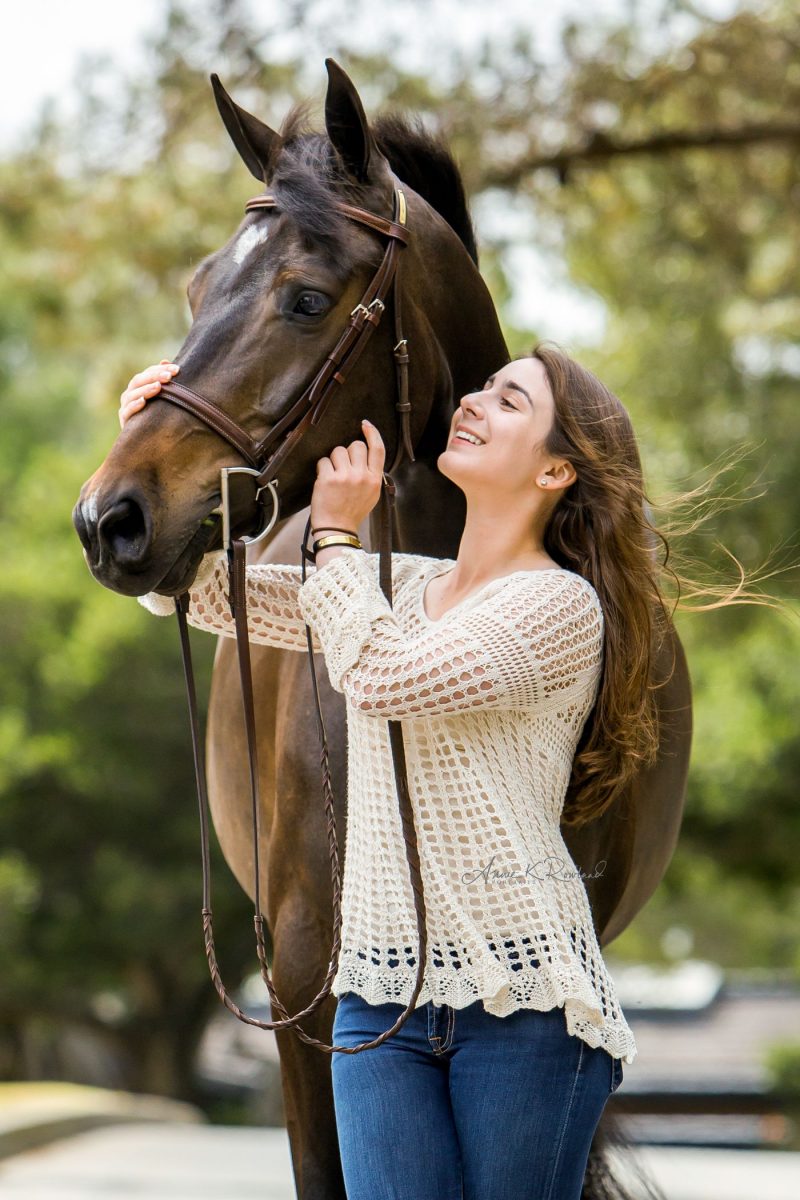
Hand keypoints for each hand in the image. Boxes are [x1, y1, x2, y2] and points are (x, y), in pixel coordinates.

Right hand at [119, 360, 179, 427]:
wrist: (147, 442)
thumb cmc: (157, 417)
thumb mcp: (162, 399)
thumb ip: (163, 381)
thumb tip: (166, 361)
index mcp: (139, 386)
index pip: (148, 372)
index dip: (161, 369)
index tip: (177, 369)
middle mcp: (130, 393)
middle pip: (139, 380)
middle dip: (154, 376)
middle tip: (169, 377)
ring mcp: (125, 406)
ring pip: (133, 394)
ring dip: (146, 389)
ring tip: (158, 387)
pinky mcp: (124, 420)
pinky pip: (127, 411)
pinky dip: (134, 405)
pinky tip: (143, 402)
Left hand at [310, 419, 384, 533]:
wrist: (337, 529)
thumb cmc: (353, 511)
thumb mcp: (372, 494)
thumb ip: (371, 474)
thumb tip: (365, 453)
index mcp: (375, 480)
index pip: (378, 449)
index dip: (372, 433)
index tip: (365, 425)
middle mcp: (362, 476)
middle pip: (356, 446)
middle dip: (347, 452)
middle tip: (343, 466)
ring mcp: (345, 477)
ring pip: (338, 451)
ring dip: (333, 460)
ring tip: (333, 476)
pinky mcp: (328, 479)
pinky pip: (323, 461)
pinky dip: (322, 469)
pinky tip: (324, 481)